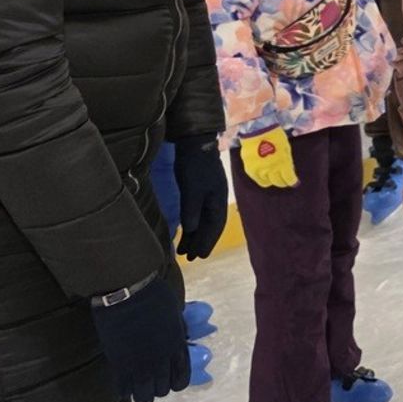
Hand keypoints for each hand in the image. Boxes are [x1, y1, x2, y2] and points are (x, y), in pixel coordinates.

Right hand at [90, 275, 189, 401]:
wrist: (127, 291)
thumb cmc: (152, 294)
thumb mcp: (174, 312)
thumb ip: (177, 329)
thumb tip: (179, 335)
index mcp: (177, 346)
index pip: (182, 379)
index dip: (175, 382)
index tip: (168, 378)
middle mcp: (162, 359)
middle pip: (163, 390)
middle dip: (158, 387)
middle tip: (150, 379)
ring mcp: (141, 364)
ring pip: (145, 396)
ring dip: (142, 393)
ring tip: (136, 385)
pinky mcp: (119, 364)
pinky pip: (123, 390)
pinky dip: (124, 390)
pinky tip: (123, 381)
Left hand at [171, 136, 227, 259]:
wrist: (195, 144)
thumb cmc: (195, 166)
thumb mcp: (192, 189)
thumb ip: (192, 211)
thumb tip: (192, 230)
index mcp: (218, 201)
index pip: (214, 227)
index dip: (207, 242)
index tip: (199, 256)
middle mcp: (215, 200)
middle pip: (209, 226)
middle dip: (201, 242)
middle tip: (190, 257)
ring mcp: (208, 195)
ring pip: (203, 220)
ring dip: (195, 235)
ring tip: (184, 249)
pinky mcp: (199, 191)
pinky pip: (197, 213)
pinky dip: (192, 224)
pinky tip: (186, 230)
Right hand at [239, 126, 297, 188]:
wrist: (256, 129)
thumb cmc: (274, 135)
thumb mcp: (286, 147)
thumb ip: (287, 161)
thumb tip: (290, 171)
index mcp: (282, 163)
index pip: (289, 179)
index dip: (292, 182)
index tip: (294, 182)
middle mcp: (270, 169)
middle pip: (278, 182)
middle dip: (283, 182)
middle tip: (284, 179)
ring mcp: (259, 170)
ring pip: (267, 183)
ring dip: (272, 180)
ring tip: (274, 176)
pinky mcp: (249, 169)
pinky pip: (256, 179)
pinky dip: (262, 178)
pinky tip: (264, 174)